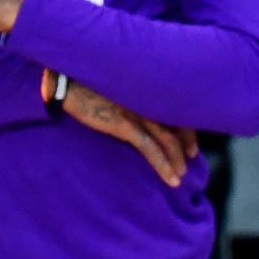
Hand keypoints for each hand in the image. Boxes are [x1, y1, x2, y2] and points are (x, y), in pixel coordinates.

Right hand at [62, 80, 198, 187]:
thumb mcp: (119, 86)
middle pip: (179, 126)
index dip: (188, 128)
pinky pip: (150, 148)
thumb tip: (143, 115)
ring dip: (177, 159)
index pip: (179, 110)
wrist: (66, 80)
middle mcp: (149, 99)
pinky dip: (163, 165)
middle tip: (191, 158)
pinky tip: (170, 178)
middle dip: (187, 145)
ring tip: (180, 175)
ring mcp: (138, 112)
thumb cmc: (90, 82)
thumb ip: (135, 98)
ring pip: (169, 140)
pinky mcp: (124, 124)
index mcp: (149, 90)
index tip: (191, 142)